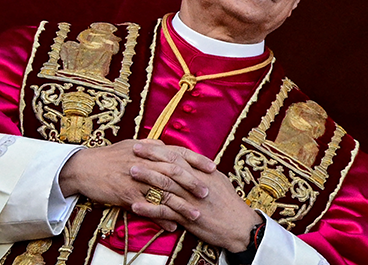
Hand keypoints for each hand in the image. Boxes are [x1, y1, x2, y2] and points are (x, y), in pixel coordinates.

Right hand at [58, 139, 215, 230]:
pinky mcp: (125, 193)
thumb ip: (151, 146)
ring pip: (163, 191)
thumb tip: (166, 145)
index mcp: (149, 150)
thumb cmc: (108, 156)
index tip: (213, 167)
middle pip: (174, 172)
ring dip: (181, 204)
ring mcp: (135, 178)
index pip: (178, 152)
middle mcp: (145, 162)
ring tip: (196, 214)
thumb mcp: (130, 145)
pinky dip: (161, 217)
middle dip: (193, 183)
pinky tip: (172, 226)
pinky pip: (147, 207)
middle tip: (208, 193)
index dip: (196, 160)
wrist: (83, 167)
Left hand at [130, 144, 261, 251]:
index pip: (177, 155)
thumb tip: (189, 160)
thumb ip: (201, 170)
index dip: (160, 149)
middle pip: (169, 166)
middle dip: (149, 157)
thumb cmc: (228, 203)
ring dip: (146, 179)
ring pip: (165, 186)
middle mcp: (195, 183)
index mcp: (202, 172)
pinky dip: (149, 209)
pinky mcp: (188, 218)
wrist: (238, 225)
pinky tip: (135, 206)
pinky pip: (165, 212)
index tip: (144, 143)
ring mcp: (190, 200)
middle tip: (132, 151)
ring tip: (129, 172)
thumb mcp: (218, 180)